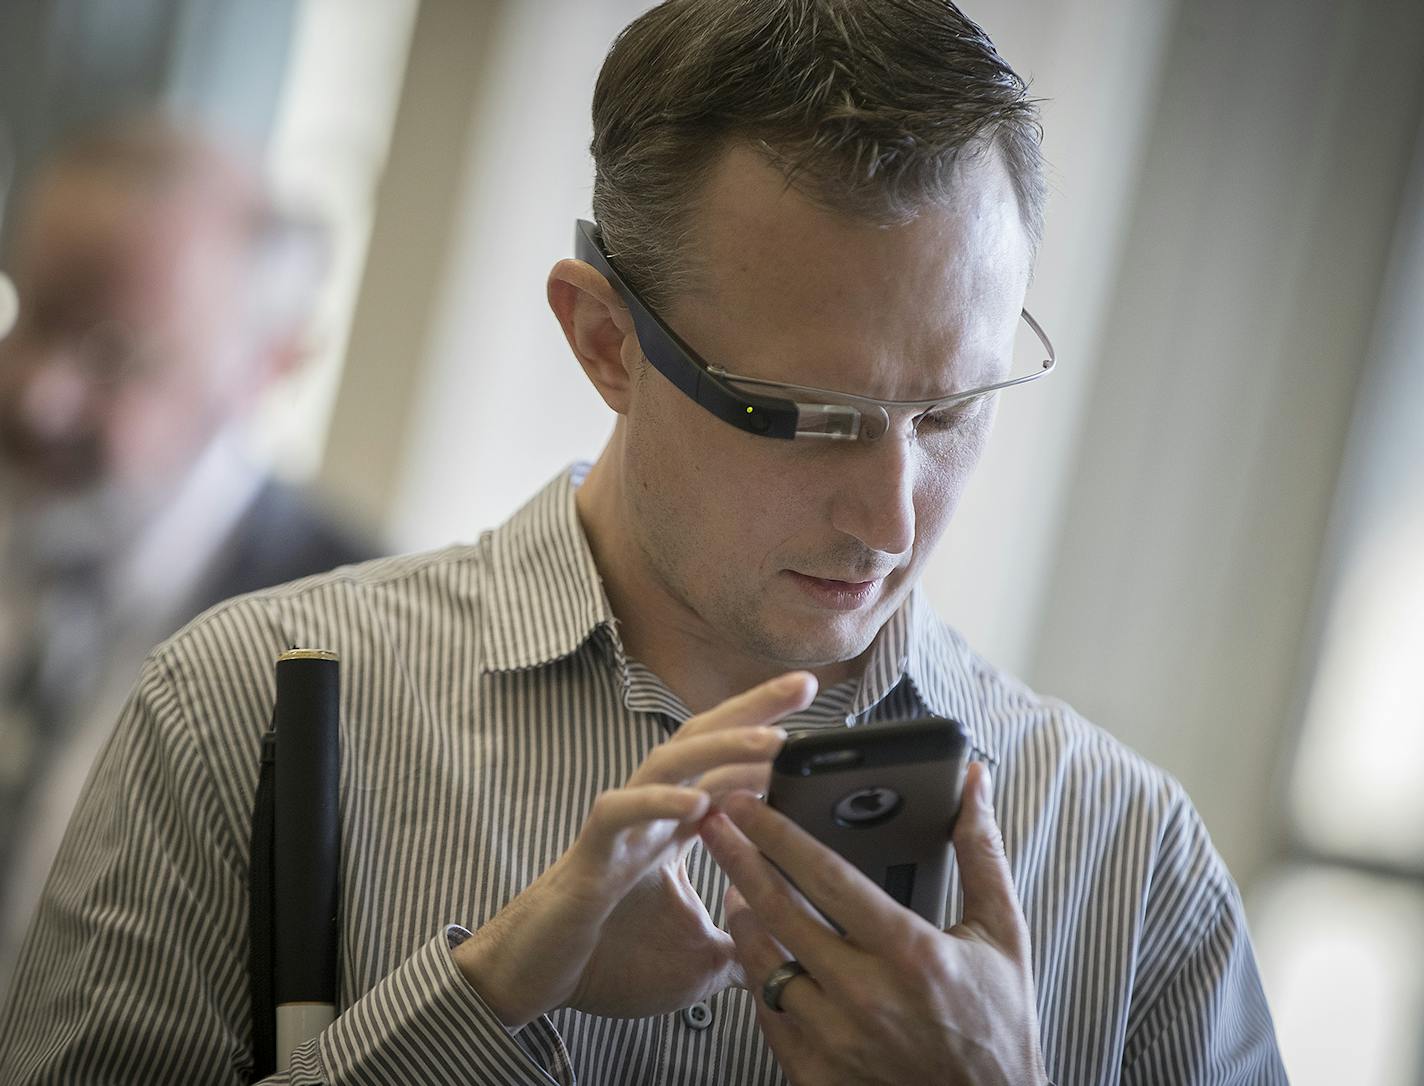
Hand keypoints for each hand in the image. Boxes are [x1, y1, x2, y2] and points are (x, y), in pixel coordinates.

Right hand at [453, 671, 815, 1026]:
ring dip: (721, 746)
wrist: (531, 979)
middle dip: (751, 711)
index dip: (767, 746)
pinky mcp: (590, 856)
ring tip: (773, 740)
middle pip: (701, 742)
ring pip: (668, 764)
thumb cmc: (603, 959)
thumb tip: (780, 957)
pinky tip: (698, 801)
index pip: (725, 770)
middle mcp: (648, 814)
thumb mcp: (692, 959)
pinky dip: (658, 803)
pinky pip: (621, 815)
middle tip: (804, 685)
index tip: (819, 727)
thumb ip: (735, 944)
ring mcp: (619, 828)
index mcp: (673, 828)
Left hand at [699, 762, 1047, 1085]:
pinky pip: (769, 1016)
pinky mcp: (818, 1074)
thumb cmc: (1000, 1026)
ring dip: (744, 920)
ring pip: (763, 965)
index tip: (746, 803)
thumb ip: (981, 853)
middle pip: (778, 912)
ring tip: (736, 888)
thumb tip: (974, 783)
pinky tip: (761, 955)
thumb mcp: (1003, 933)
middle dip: (737, 860)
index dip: (778, 833)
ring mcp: (836, 1040)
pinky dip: (760, 980)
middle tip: (712, 826)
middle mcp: (865, 996)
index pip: (826, 876)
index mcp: (910, 953)